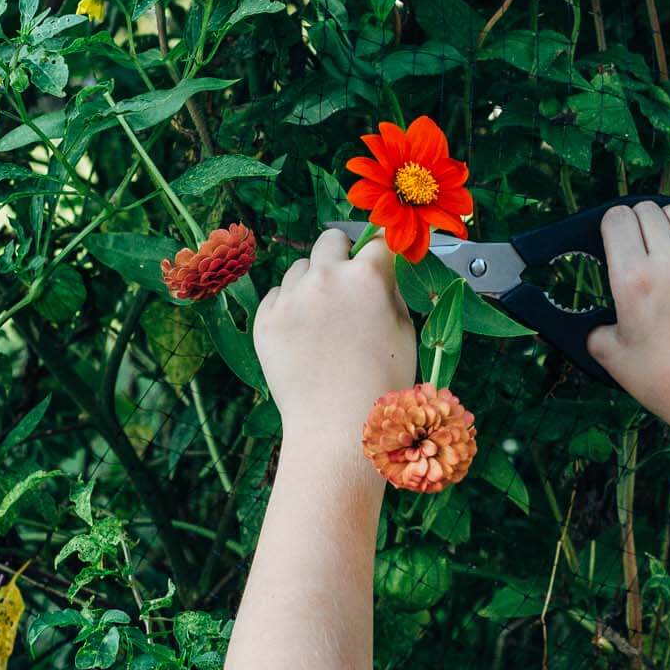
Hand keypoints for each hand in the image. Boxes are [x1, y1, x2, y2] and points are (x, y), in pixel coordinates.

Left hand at [253, 229, 416, 440]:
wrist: (336, 430)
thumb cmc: (380, 387)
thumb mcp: (405, 335)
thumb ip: (391, 295)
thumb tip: (381, 274)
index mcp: (368, 278)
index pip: (378, 239)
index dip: (381, 248)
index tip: (379, 257)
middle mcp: (326, 278)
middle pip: (331, 240)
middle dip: (341, 255)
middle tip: (346, 284)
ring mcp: (291, 297)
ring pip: (301, 269)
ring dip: (313, 284)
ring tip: (323, 323)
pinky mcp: (265, 319)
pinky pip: (277, 296)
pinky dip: (289, 309)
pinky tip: (303, 339)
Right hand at [585, 201, 669, 436]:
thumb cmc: (664, 380)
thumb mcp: (611, 356)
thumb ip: (594, 328)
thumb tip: (594, 320)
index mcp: (634, 280)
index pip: (616, 219)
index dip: (609, 226)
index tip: (610, 240)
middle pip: (646, 209)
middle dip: (634, 222)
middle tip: (634, 244)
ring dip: (664, 221)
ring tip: (662, 242)